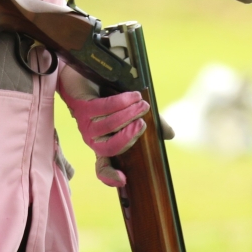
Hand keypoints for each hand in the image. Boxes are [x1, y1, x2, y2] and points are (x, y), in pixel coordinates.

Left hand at [58, 66, 148, 186]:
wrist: (87, 71)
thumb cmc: (110, 93)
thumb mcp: (133, 110)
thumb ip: (150, 121)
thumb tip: (170, 134)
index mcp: (104, 142)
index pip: (102, 166)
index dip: (110, 176)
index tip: (123, 180)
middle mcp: (93, 137)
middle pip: (110, 148)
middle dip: (129, 137)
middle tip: (143, 122)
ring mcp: (85, 123)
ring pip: (108, 126)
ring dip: (128, 114)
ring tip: (142, 104)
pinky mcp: (81, 107)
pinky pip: (103, 108)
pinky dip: (121, 102)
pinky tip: (133, 96)